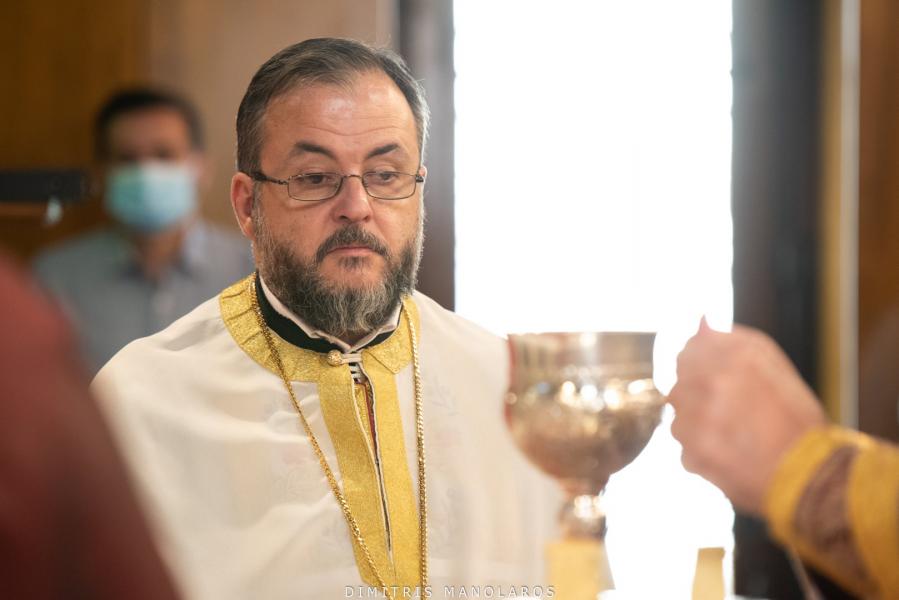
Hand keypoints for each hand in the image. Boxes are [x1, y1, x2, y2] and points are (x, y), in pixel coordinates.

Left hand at [668, 319, 825, 514]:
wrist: (810, 477)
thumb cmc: (796, 420)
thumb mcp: (772, 366)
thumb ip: (731, 340)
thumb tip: (700, 321)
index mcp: (734, 358)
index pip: (689, 351)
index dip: (700, 367)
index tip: (715, 383)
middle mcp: (711, 384)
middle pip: (679, 384)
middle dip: (697, 397)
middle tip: (727, 414)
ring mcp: (697, 421)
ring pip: (678, 416)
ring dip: (696, 424)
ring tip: (732, 436)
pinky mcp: (691, 455)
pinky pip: (684, 448)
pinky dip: (701, 452)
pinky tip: (730, 455)